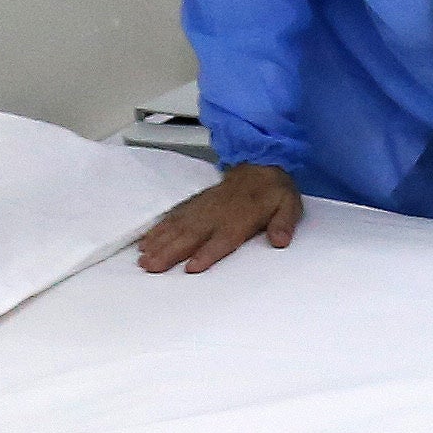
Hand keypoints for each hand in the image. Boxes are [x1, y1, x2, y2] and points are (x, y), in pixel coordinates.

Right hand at [137, 161, 300, 273]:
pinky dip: (158, 230)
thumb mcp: (289, 205)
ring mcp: (203, 208)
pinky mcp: (195, 205)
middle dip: (170, 251)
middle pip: (191, 235)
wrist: (262, 165)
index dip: (207, 253)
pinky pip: (174, 217)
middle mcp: (217, 213)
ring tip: (143, 259)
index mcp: (241, 217)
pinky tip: (146, 242)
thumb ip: (284, 223)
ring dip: (159, 243)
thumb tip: (280, 240)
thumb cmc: (274, 191)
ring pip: (178, 227)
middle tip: (152, 267)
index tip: (192, 267)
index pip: (222, 238)